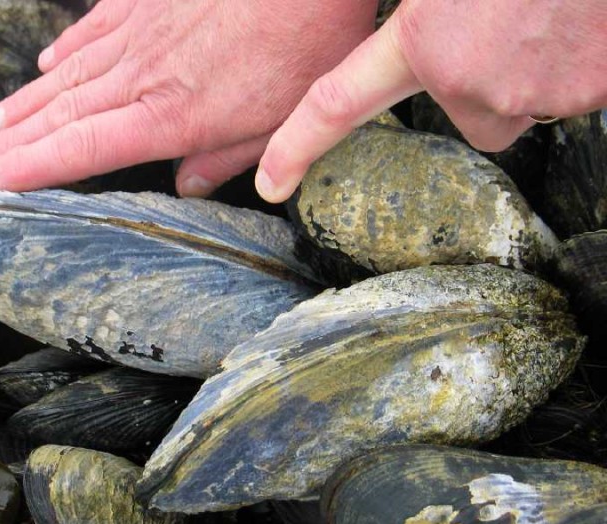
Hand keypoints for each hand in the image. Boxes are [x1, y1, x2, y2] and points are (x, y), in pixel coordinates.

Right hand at [0, 0, 376, 194]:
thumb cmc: (308, 40)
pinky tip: (45, 63)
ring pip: (67, 72)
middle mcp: (141, 74)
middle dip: (15, 142)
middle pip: (62, 113)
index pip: (83, 148)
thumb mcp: (286, 118)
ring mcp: (138, 29)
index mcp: (171, 114)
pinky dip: (64, 50)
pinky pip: (91, 26)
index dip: (32, 166)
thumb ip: (229, 157)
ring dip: (27, 101)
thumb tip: (188, 185)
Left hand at [256, 0, 606, 201]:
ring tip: (552, 14)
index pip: (336, 103)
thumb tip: (398, 34)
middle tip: (512, 24)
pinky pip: (572, 95)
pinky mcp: (584, 94)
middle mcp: (465, 79)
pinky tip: (580, 24)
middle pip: (472, 116)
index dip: (296, 145)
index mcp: (420, 39)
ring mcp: (526, 93)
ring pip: (521, 105)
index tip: (271, 183)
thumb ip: (416, 12)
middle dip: (488, 85)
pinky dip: (577, 66)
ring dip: (535, 70)